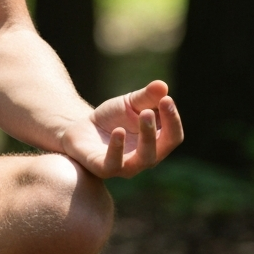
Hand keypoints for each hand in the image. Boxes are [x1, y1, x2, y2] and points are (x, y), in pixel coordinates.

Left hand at [61, 80, 183, 178]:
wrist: (80, 127)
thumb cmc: (112, 118)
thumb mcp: (129, 103)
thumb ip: (146, 97)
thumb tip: (162, 85)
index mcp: (157, 143)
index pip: (173, 136)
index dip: (173, 119)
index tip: (167, 100)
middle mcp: (146, 158)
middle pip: (161, 147)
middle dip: (157, 128)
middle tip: (150, 110)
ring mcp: (127, 166)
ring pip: (143, 158)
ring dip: (146, 138)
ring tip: (143, 114)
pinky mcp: (104, 168)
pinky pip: (114, 164)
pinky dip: (117, 148)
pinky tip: (118, 131)